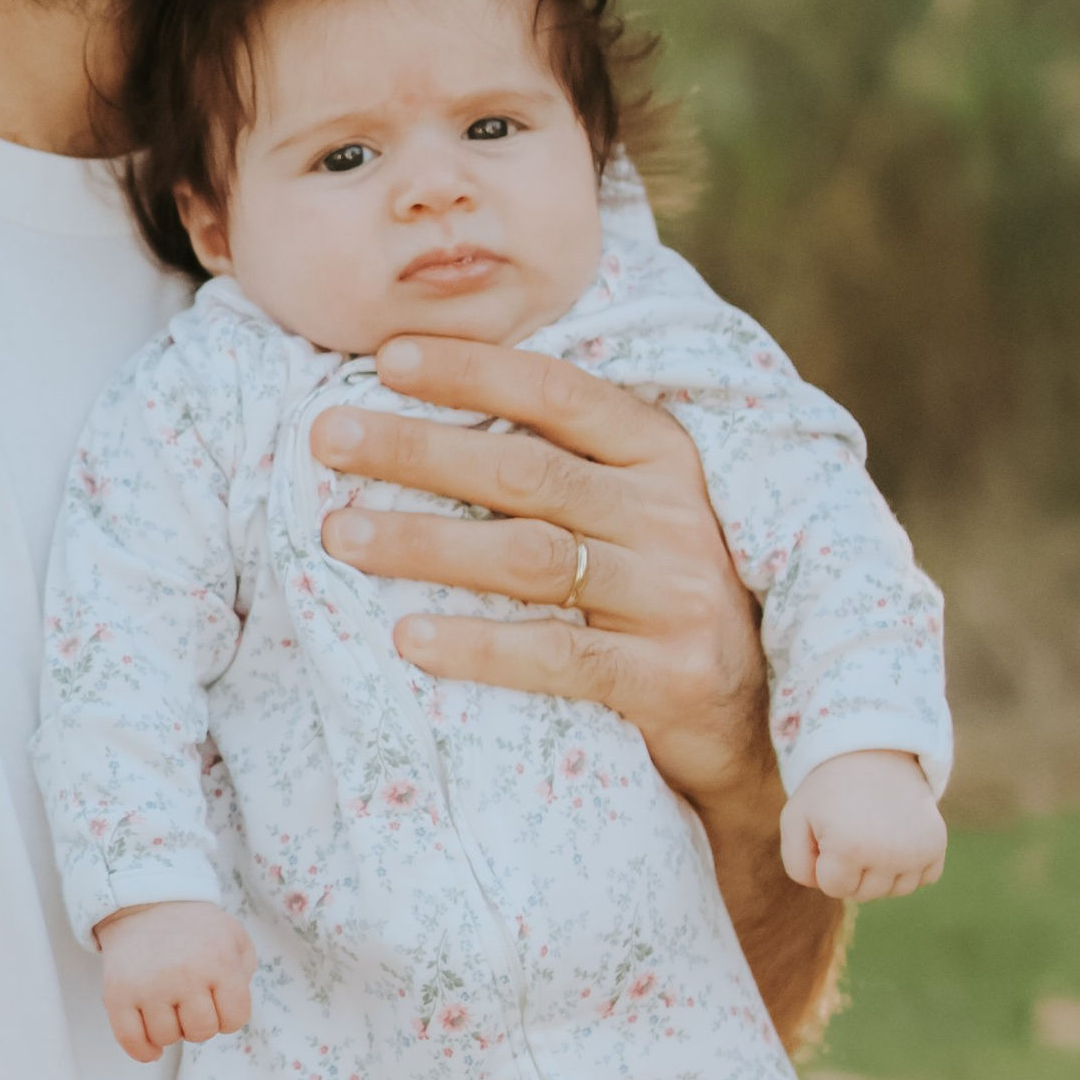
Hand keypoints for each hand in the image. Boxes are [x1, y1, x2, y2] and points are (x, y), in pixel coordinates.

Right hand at [94, 900, 253, 1063]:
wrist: (145, 905)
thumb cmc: (195, 930)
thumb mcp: (233, 937)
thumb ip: (243, 973)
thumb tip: (231, 1011)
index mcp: (218, 961)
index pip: (234, 1019)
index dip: (228, 1016)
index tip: (217, 1001)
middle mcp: (184, 974)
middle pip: (200, 1032)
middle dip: (199, 1022)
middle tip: (190, 1001)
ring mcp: (148, 985)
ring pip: (166, 1038)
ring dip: (171, 1029)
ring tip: (169, 1005)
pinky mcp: (117, 993)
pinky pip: (131, 1041)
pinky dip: (143, 1051)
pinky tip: (152, 1046)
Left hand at [309, 338, 767, 819]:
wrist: (752, 723)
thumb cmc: (660, 597)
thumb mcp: (635, 514)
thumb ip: (563, 464)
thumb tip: (424, 411)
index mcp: (662, 456)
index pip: (557, 393)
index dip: (472, 371)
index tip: (383, 357)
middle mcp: (673, 515)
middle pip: (525, 472)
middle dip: (417, 449)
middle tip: (327, 437)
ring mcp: (675, 597)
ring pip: (530, 558)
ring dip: (424, 544)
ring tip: (337, 534)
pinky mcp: (668, 678)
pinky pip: (559, 656)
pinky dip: (479, 646)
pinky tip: (407, 639)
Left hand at [780, 749, 946, 902]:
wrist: (873, 753)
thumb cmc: (829, 791)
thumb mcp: (796, 819)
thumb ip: (796, 864)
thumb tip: (824, 889)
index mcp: (849, 848)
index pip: (834, 888)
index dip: (826, 865)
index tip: (829, 834)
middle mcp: (888, 854)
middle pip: (864, 893)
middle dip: (852, 869)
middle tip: (852, 829)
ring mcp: (917, 851)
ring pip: (894, 891)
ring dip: (882, 872)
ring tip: (874, 833)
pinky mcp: (937, 846)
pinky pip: (923, 879)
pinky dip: (910, 866)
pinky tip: (898, 838)